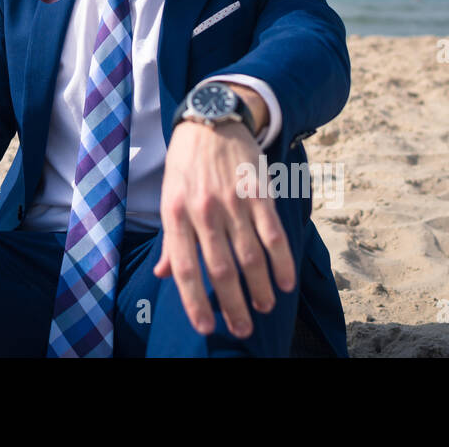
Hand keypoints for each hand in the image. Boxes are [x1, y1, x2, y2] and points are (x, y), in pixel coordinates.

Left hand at [154, 117, 295, 338]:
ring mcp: (232, 202)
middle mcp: (203, 211)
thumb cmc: (185, 165)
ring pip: (249, 257)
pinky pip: (273, 235)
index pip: (185, 269)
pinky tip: (285, 282)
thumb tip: (164, 276)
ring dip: (259, 288)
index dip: (196, 302)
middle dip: (232, 305)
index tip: (207, 328)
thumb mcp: (169, 198)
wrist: (211, 120)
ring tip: (264, 308)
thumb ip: (170, 241)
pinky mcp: (258, 193)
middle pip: (220, 269)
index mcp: (175, 214)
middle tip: (242, 329)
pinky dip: (281, 262)